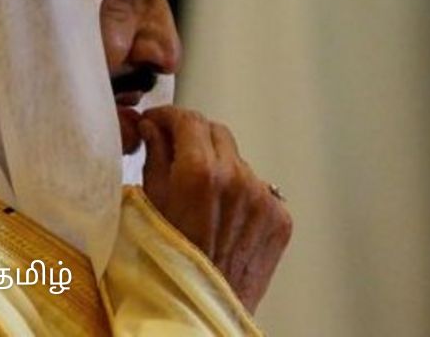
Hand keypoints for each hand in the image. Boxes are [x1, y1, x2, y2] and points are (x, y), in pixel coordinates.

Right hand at [139, 106, 291, 313]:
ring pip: (238, 161)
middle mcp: (238, 179)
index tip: (158, 123)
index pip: (189, 119)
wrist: (201, 313)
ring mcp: (264, 198)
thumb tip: (154, 129)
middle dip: (193, 137)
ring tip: (202, 197)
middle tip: (176, 153)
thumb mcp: (148, 206)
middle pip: (217, 132)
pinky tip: (224, 218)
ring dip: (219, 166)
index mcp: (200, 172)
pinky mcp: (281, 218)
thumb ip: (154, 158)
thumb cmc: (165, 267)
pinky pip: (260, 190)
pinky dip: (241, 195)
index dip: (169, 116)